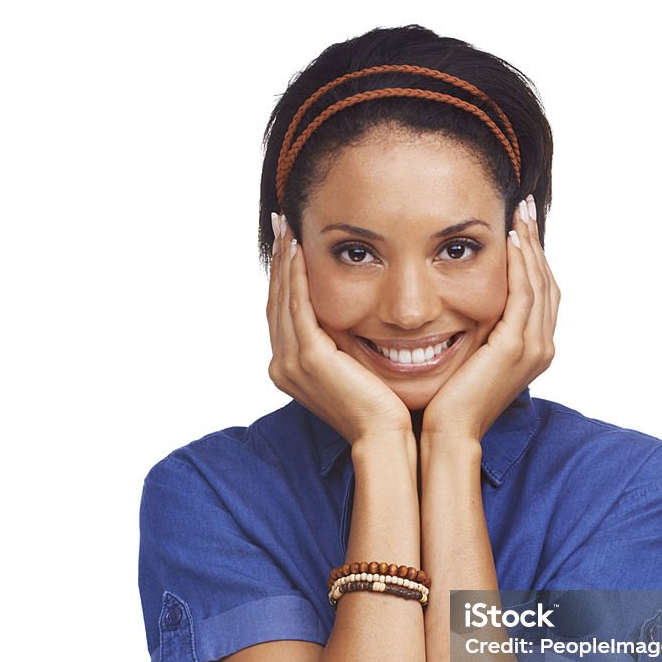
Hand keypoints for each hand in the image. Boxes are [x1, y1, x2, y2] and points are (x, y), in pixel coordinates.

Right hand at [266, 215, 412, 443]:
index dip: (284, 276)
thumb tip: (353, 323)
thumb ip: (344, 347)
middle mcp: (283, 365)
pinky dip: (297, 276)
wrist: (385, 439)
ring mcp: (292, 362)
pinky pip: (298, 306)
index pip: (283, 312)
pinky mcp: (309, 358)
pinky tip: (300, 249)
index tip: (289, 243)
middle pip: (276, 300)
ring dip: (285, 259)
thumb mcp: (355, 370)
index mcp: (292, 368)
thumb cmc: (382, 410)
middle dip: (279, 260)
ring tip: (288, 227)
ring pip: (283, 298)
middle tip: (280, 223)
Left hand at [422, 195, 559, 441]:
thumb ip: (478, 333)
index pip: (541, 293)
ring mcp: (533, 347)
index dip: (534, 258)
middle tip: (525, 207)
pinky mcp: (515, 347)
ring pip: (540, 283)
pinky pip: (525, 294)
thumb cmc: (449, 402)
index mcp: (534, 350)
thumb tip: (462, 307)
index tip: (520, 226)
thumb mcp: (470, 359)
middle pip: (547, 282)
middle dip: (536, 242)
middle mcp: (542, 347)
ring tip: (519, 213)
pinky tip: (511, 241)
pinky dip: (521, 265)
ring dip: (531, 245)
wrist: (448, 434)